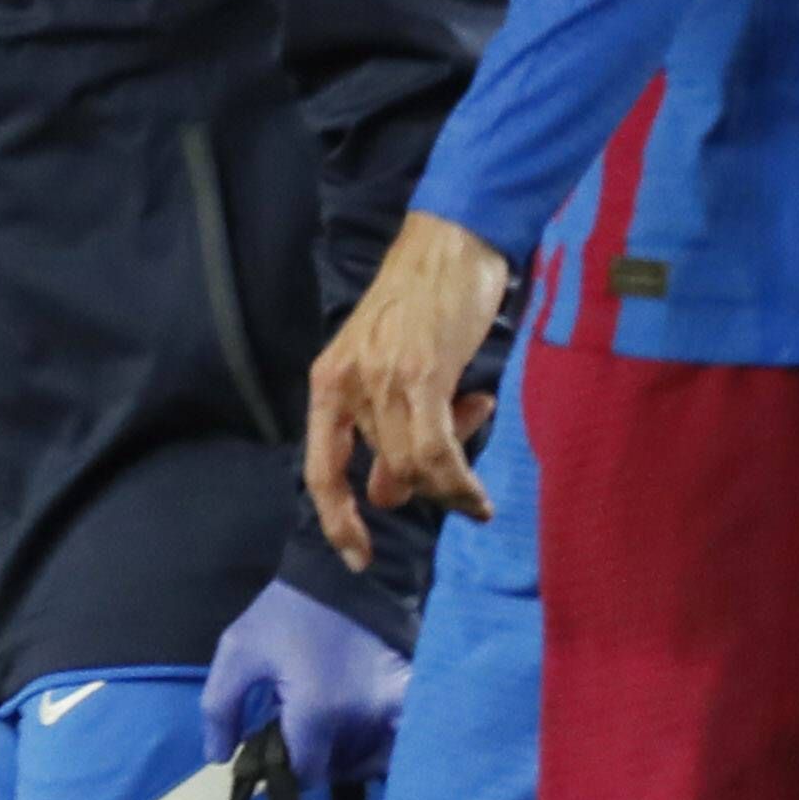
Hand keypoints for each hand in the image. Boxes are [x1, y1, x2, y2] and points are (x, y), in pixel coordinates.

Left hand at [201, 578, 408, 788]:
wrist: (342, 571)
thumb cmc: (286, 613)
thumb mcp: (239, 651)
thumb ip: (220, 708)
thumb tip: (220, 758)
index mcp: (317, 711)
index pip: (304, 773)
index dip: (284, 767)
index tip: (273, 745)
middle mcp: (360, 719)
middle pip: (338, 768)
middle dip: (316, 758)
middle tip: (297, 728)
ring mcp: (390, 708)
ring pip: (369, 759)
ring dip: (347, 754)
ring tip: (325, 726)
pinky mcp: (408, 696)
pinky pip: (398, 739)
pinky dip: (383, 743)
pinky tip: (362, 729)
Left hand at [301, 211, 508, 572]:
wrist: (450, 242)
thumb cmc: (424, 302)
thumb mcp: (393, 368)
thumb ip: (388, 428)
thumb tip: (389, 495)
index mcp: (329, 383)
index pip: (320, 469)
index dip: (336, 520)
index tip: (358, 556)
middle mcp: (346, 385)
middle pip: (385, 470)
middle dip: (428, 480)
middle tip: (463, 452)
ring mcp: (380, 380)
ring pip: (414, 468)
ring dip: (452, 484)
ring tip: (476, 461)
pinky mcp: (420, 375)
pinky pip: (437, 453)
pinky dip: (460, 485)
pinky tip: (478, 497)